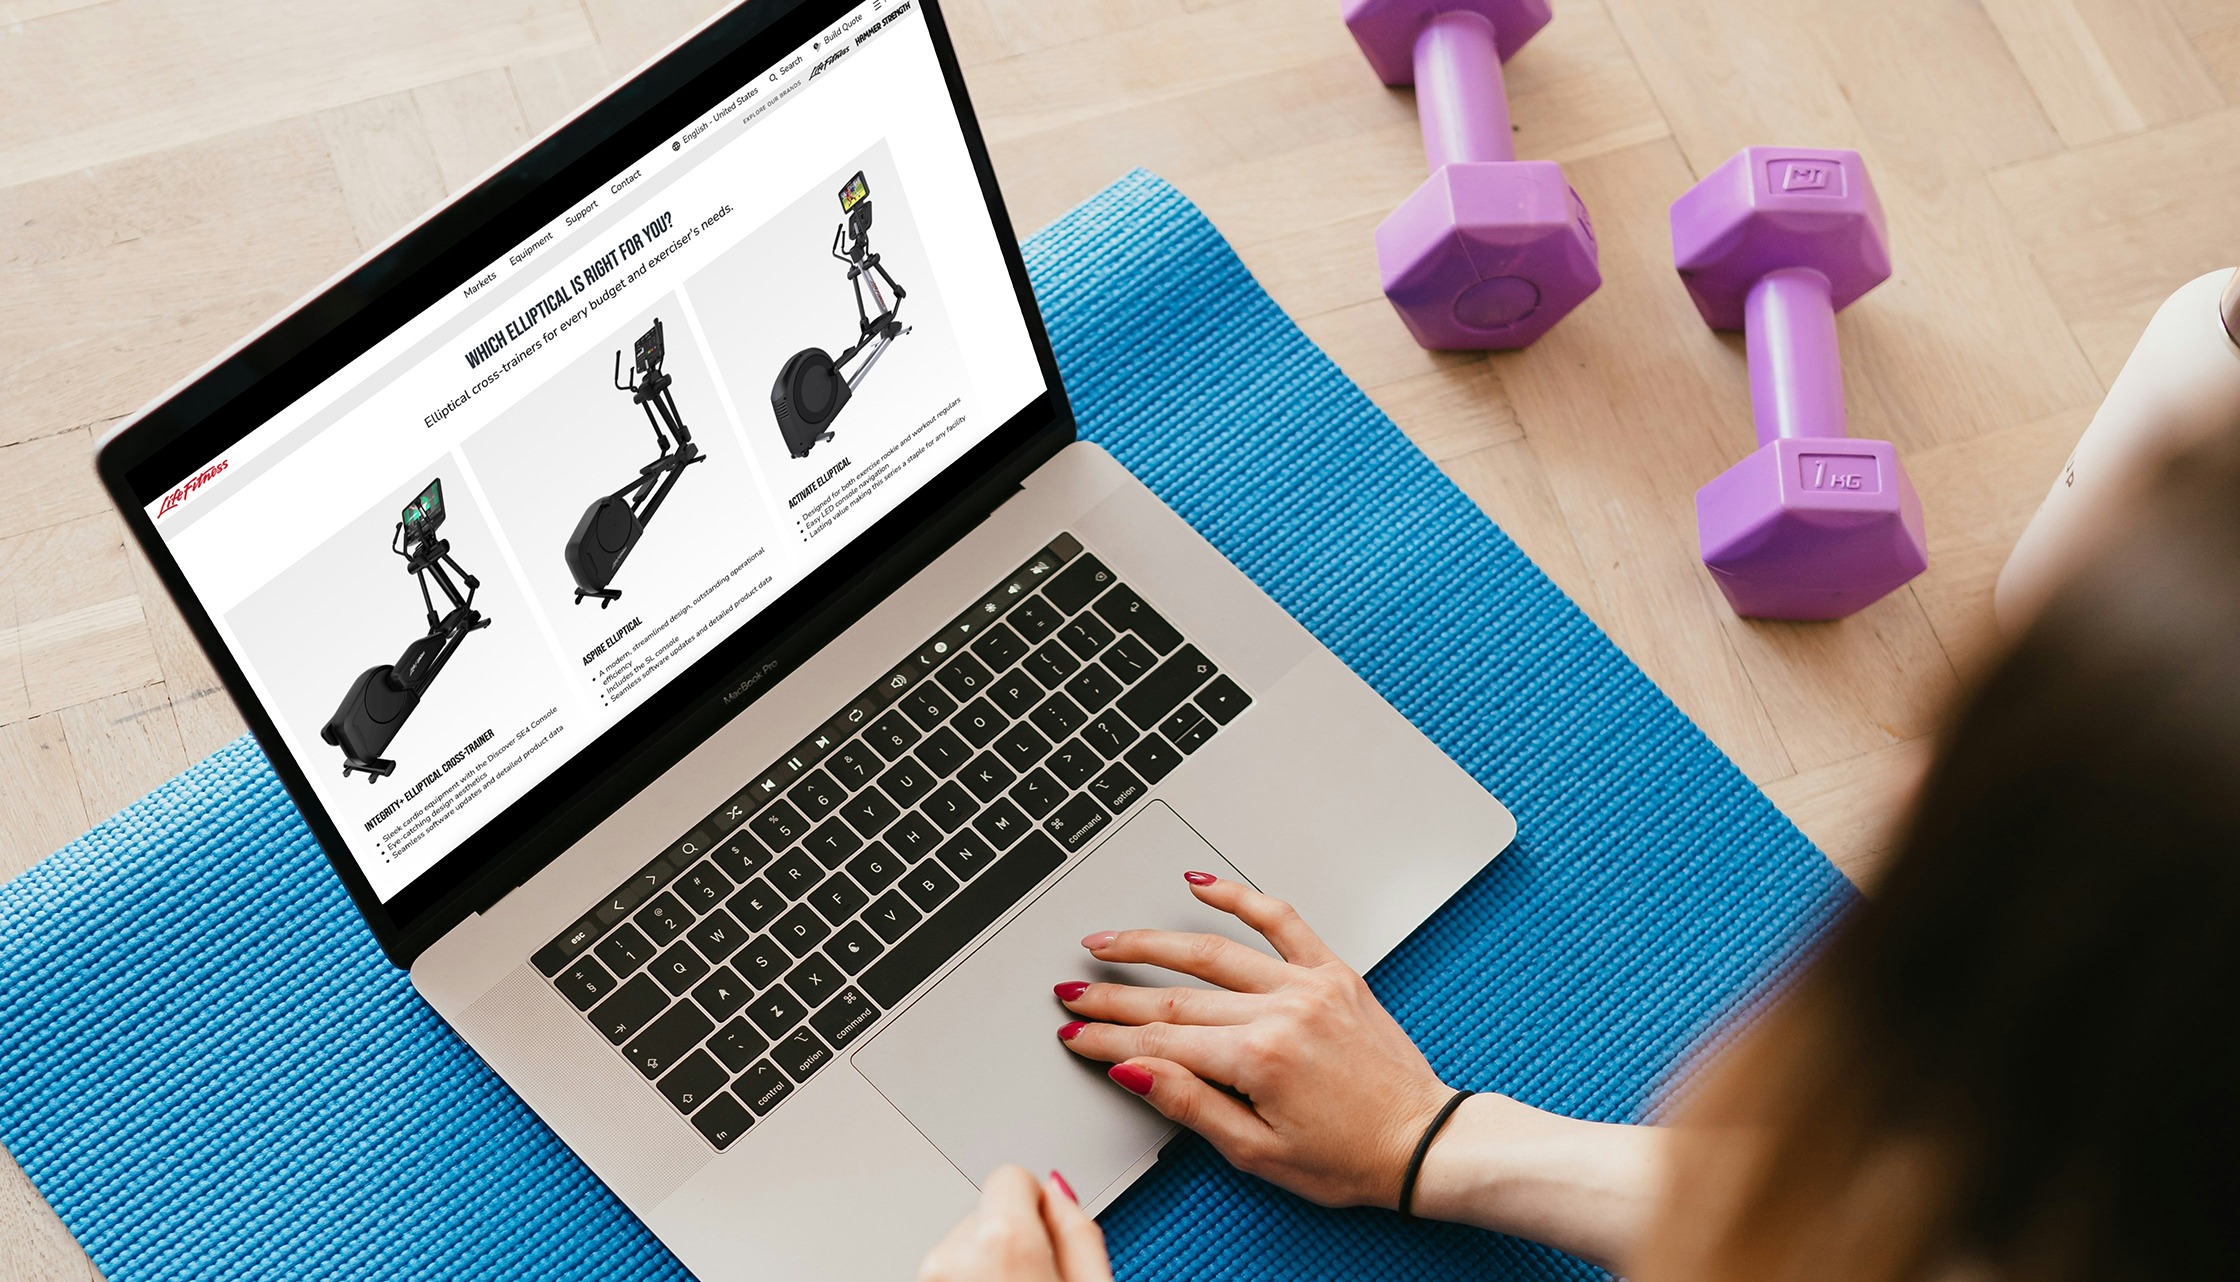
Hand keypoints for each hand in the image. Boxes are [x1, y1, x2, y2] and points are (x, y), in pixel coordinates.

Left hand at [918, 1166, 1111, 1281]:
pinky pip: (951, 1269)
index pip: (1011, 1175)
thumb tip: (1057, 1193)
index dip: (1036, 1203)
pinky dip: (969, 1280)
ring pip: (968, 1244)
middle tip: (1036, 1279)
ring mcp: (931, 1277)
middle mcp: (954, 1253)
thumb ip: (1078, 1229)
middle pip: (989, 1212)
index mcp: (1003, 1239)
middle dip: (1013, 1238)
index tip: (1047, 1233)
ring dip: (989, 1265)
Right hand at [1055, 873, 1452, 1209]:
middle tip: (1070, 991)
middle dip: (1114, 996)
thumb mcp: (1258, 1154)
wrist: (1422, 1143)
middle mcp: (1282, 1012)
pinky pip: (1282, 921)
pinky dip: (1240, 897)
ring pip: (1213, 953)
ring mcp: (1308, 986)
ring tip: (1108, 940)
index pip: (1160, 1043)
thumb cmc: (1349, 1158)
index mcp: (1260, 1060)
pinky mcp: (1333, 972)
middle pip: (1175, 998)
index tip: (1074, 1033)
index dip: (1108, 1038)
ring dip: (1152, 943)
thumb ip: (1190, 1104)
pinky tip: (1202, 885)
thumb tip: (1131, 1069)